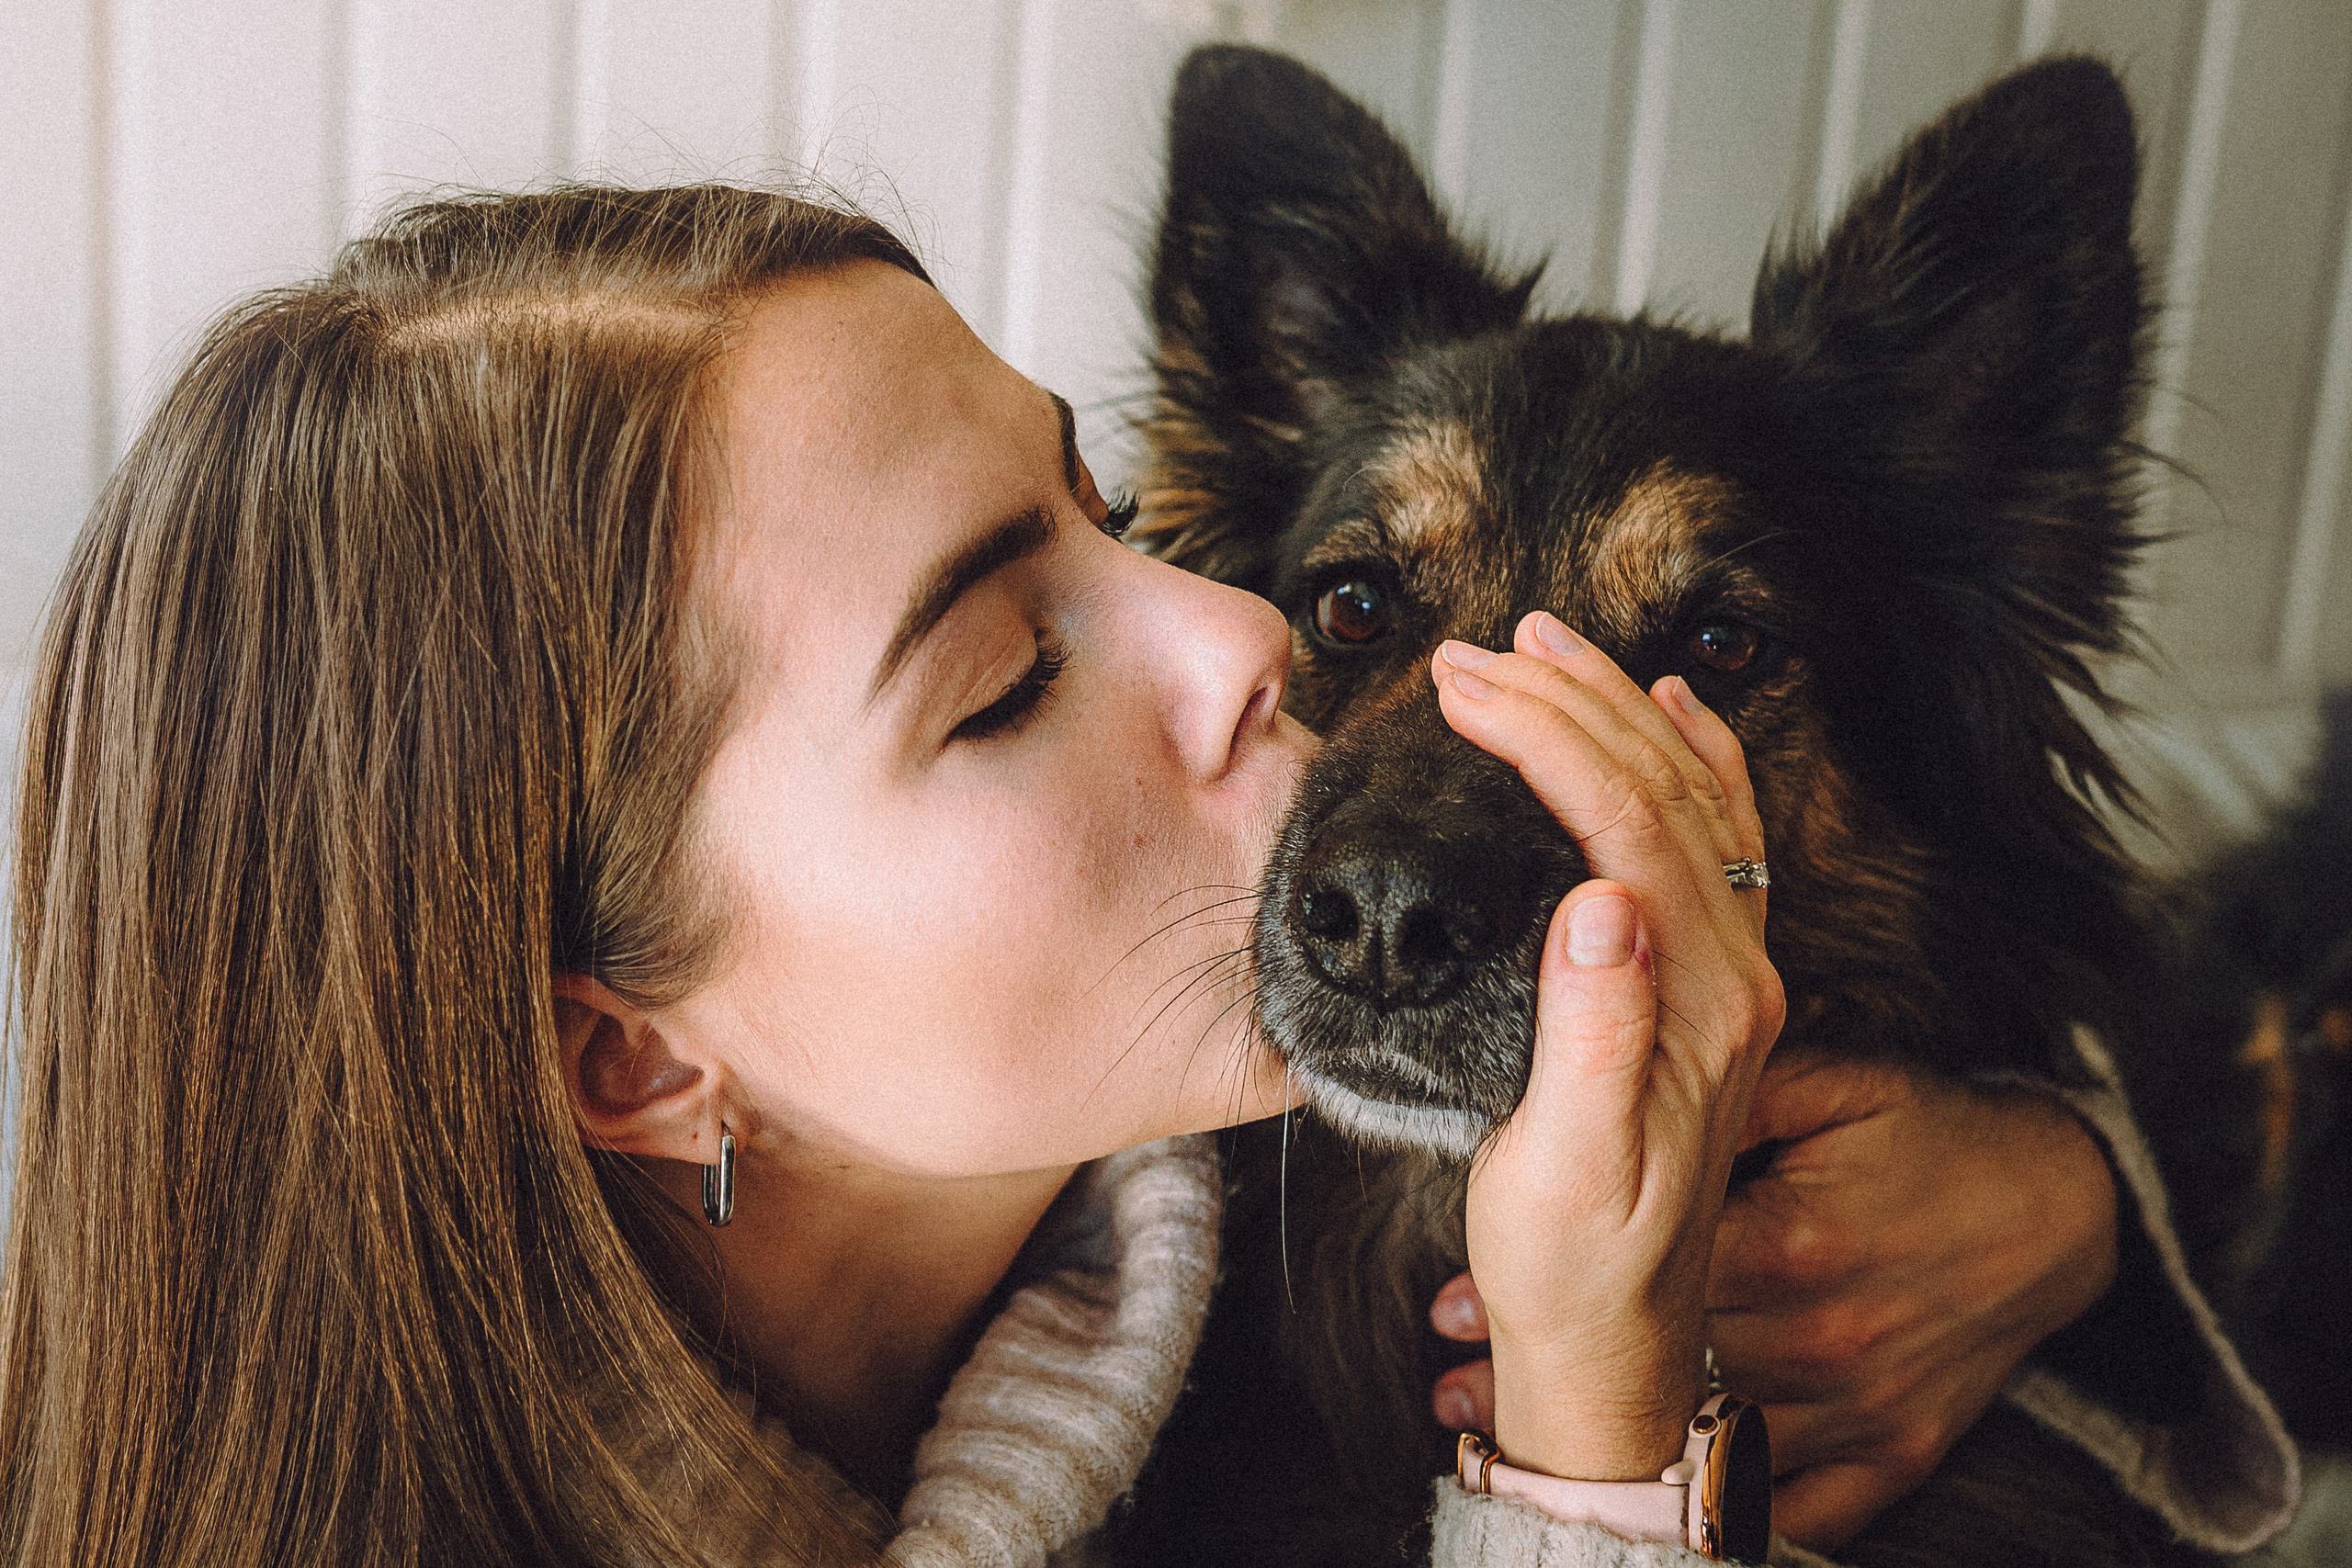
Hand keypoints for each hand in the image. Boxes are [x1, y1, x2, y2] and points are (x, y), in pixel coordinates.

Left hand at [1428, 1056, 2119, 1547]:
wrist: (2059, 1210)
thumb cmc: (1928, 1134)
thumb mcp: (1834, 1085)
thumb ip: (1727, 1089)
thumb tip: (1627, 1055)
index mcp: (1796, 1242)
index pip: (1644, 1279)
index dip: (1549, 1296)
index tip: (1456, 1308)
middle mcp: (1824, 1337)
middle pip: (1663, 1369)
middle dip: (1560, 1377)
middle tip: (1456, 1387)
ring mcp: (1861, 1406)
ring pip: (1713, 1443)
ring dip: (1614, 1449)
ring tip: (1508, 1444)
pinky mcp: (1895, 1453)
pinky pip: (1797, 1505)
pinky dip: (1719, 1502)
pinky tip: (1641, 1497)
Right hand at [1435, 611, 1783, 1481]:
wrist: (1621, 1341)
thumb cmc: (1573, 1265)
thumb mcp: (1564, 1168)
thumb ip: (1592, 1034)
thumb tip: (1600, 900)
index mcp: (1700, 1006)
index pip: (1628, 825)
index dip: (1546, 739)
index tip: (1461, 689)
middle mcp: (1737, 977)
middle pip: (1666, 791)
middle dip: (1569, 702)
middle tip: (1474, 653)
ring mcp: (1734, 978)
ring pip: (1696, 799)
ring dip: (1620, 710)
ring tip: (1548, 645)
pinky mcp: (1712, 987)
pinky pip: (1720, 841)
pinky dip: (1690, 760)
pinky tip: (1665, 713)